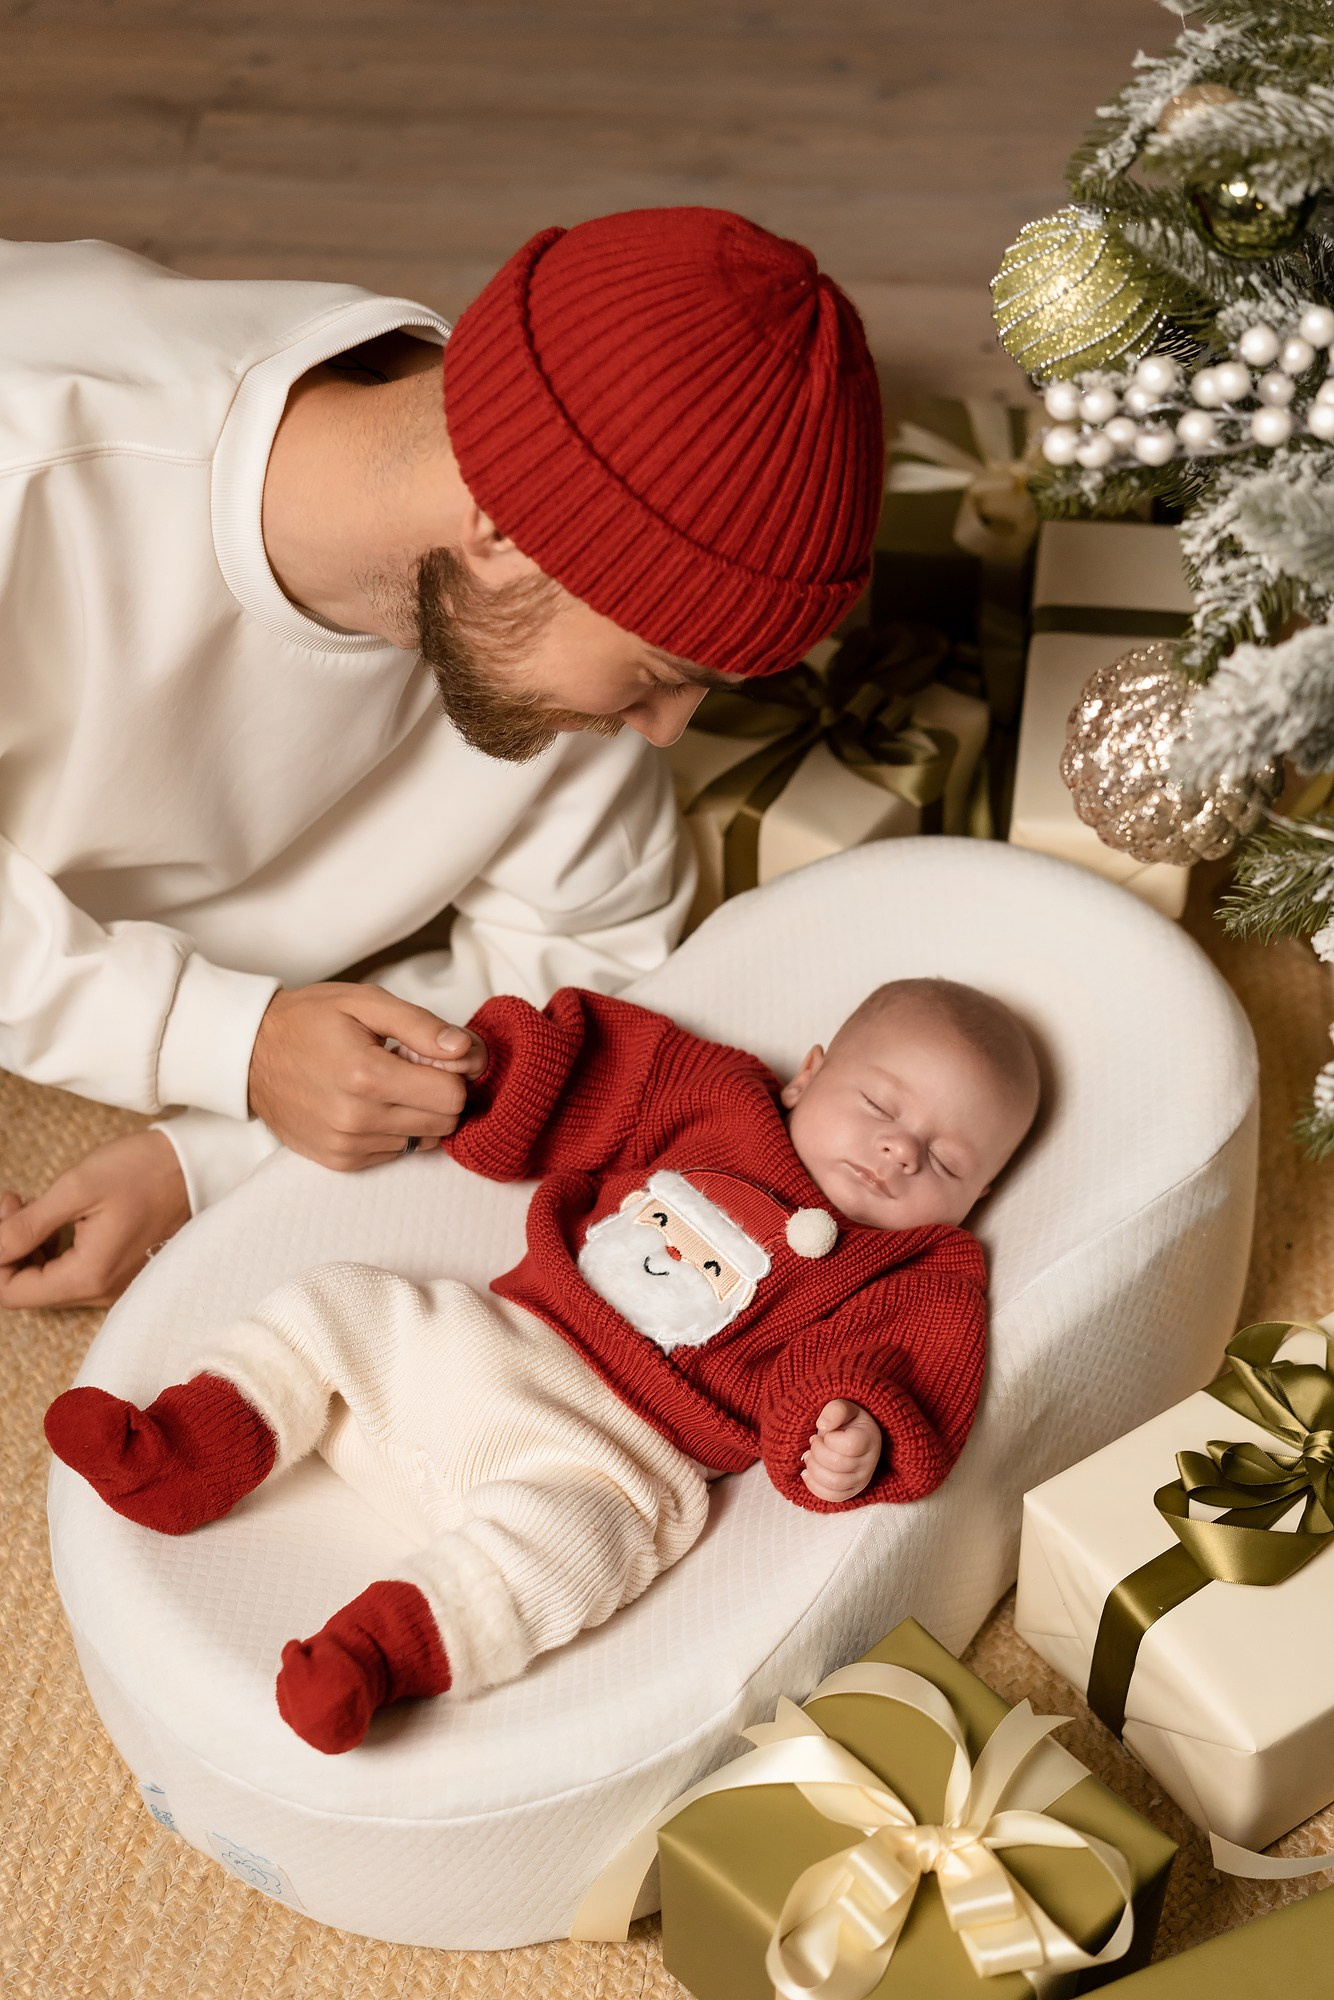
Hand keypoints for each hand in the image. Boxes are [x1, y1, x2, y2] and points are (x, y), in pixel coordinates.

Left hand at [0, 1129, 190, 1310]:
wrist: (196, 1167)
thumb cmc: (143, 1171)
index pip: (13, 1293)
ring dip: (30, 1247)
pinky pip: (72, 1274)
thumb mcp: (77, 1188)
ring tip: (34, 1205)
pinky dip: (53, 1250)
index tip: (6, 1210)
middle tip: (14, 1201)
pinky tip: (57, 1220)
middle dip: (9, 1248)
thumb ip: (28, 1225)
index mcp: (88, 1275)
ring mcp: (113, 1286)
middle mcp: (101, 1292)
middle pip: (29, 1289)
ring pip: (49, 1282)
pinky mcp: (120, 1274)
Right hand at [247, 983, 487, 1170]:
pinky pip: (397, 1152)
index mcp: (367, 1076)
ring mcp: (347, 1145)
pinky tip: (370, 1103)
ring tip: (384, 1084)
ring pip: (424, 1140)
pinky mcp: (340, 1160)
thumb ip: (421, 1025)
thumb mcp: (366, 1003)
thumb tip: (466, 1050)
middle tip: (408, 1066)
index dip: (452, 1072)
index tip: (431, 1053)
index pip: (452, 1096)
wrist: (250, 1053)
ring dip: (416, 1113)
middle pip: (444, 1123)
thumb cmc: (310, 1021)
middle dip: (438, 1093)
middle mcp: (357, 1119)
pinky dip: (395, 1129)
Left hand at [801, 1399, 882, 1502]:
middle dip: (817, 1452)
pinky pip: (832, 1496)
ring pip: (834, 1483)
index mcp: (870, 1438)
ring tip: (809, 1456)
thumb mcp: (843, 1407)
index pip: (849, 1446)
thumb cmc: (847, 1420)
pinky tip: (806, 1472)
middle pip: (838, 1465)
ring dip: (814, 1469)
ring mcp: (862, 1479)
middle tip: (813, 1442)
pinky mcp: (851, 1491)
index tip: (824, 1432)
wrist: (852, 1434)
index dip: (830, 1439)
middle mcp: (870, 1462)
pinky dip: (814, 1486)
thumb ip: (835, 1410)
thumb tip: (823, 1426)